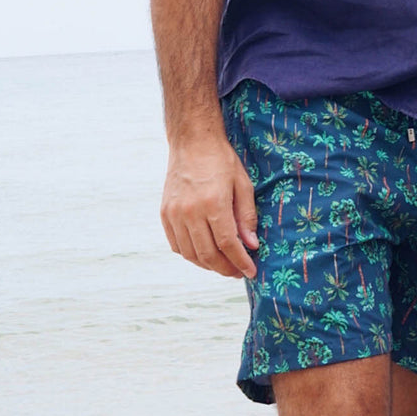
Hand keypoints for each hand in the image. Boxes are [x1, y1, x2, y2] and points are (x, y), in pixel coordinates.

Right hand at [161, 136, 258, 278]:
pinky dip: (191, 255)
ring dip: (208, 265)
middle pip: (207, 254)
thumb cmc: (222, 161)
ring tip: (223, 265)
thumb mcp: (243, 185)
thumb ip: (247, 217)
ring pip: (190, 254)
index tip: (251, 272)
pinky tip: (205, 254)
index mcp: (213, 203)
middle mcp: (190, 211)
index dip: (240, 262)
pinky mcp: (165, 213)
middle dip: (225, 269)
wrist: (192, 142)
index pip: (228, 244)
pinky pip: (176, 245)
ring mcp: (174, 213)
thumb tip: (251, 246)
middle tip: (238, 273)